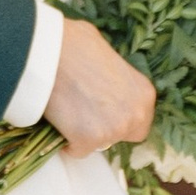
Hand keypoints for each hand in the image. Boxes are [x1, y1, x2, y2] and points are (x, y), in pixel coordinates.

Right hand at [46, 16, 154, 156]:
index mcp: (145, 93)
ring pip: (99, 143)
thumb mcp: (106, 53)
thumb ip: (114, 73)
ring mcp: (113, 131)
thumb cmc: (75, 44)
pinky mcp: (88, 141)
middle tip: (86, 116)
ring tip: (68, 112)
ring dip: (85, 134)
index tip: (103, 111)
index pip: (140, 120)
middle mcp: (136, 115)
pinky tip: (58, 122)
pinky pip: (76, 150)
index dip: (120, 116)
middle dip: (107, 129)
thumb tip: (101, 75)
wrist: (50, 52)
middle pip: (123, 136)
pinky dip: (66, 141)